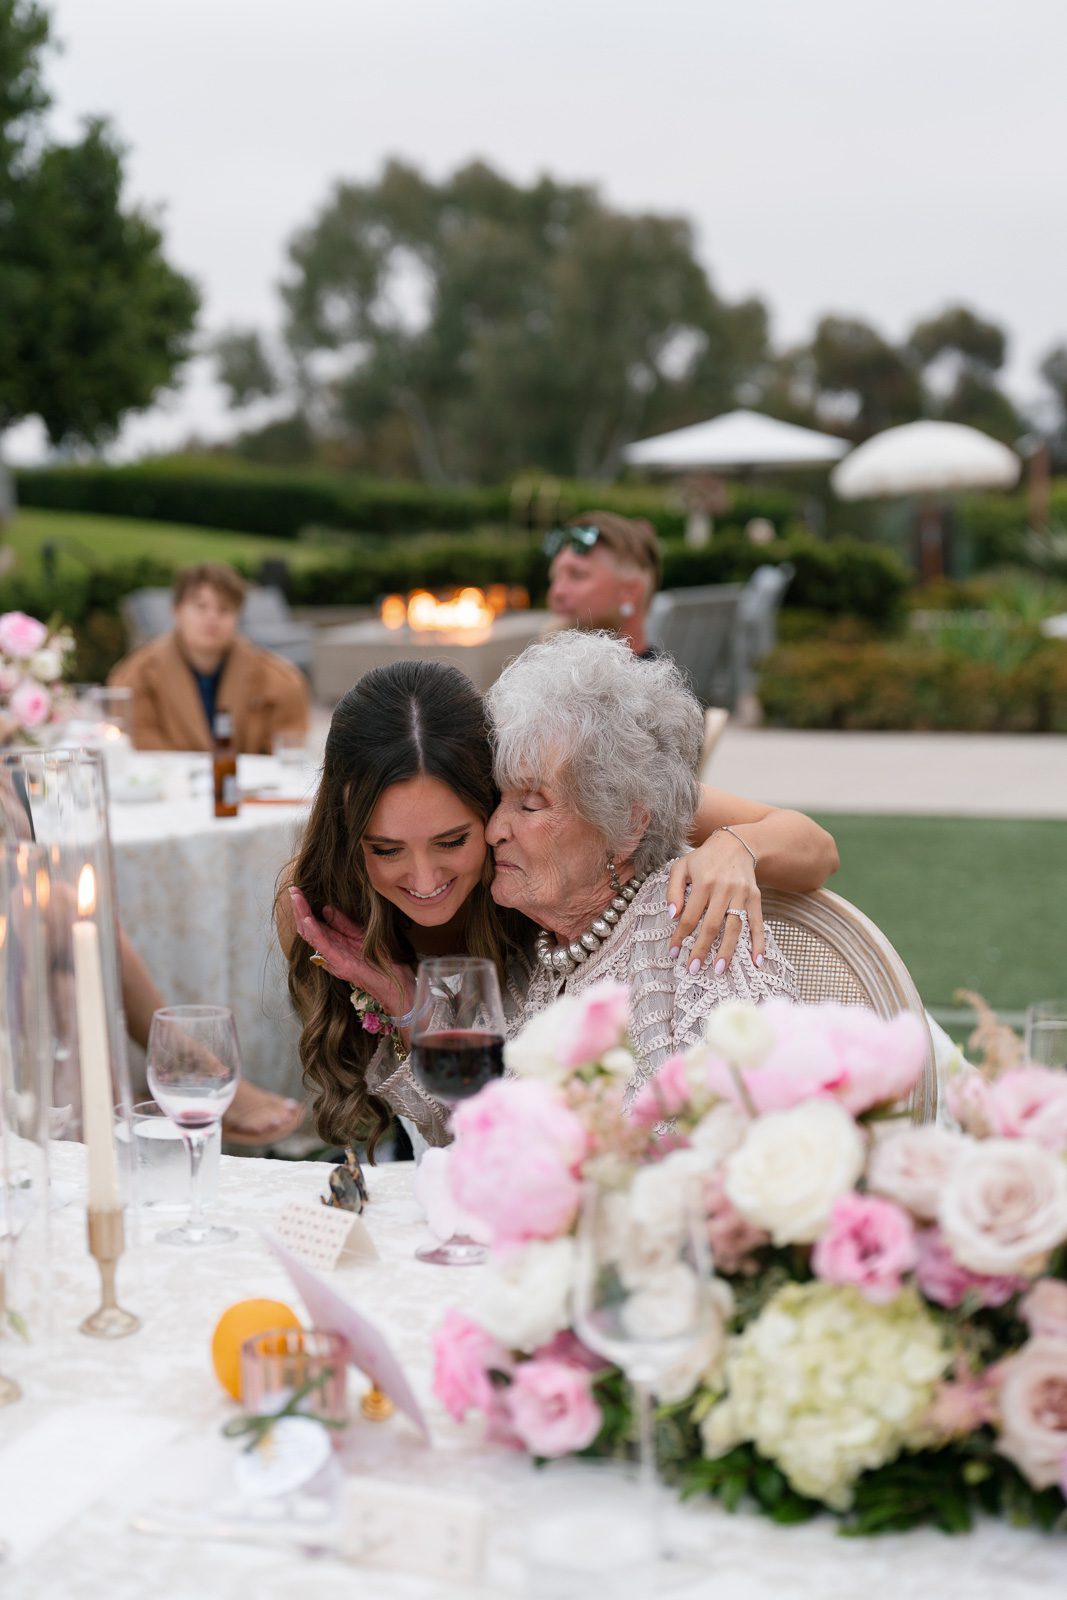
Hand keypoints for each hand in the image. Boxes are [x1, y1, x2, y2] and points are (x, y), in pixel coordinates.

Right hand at [288, 886, 413, 1017]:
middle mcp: (330, 950)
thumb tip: (326, 908)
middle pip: (307, 928)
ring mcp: (333, 957)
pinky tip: (307, 919)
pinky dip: (314, 932)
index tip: (297, 890)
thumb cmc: (381, 959)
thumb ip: (343, 923)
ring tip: (296, 898)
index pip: (313, 923)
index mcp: (334, 942)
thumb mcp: (360, 934)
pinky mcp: (339, 963)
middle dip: (299, 908)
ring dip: (302, 915)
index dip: (304, 907)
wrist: (395, 980)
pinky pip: (323, 945)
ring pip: (311, 935)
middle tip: (292, 890)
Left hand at [665, 832, 764, 973]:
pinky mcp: (755, 897)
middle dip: (702, 949)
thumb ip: (673, 891)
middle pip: (712, 925)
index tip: (673, 953)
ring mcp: (742, 894)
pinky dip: (759, 942)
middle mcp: (724, 889)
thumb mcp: (681, 867)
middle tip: (693, 969)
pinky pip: (757, 922)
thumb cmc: (704, 858)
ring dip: (728, 950)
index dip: (680, 936)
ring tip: (720, 970)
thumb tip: (672, 916)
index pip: (689, 916)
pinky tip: (757, 961)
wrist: (736, 843)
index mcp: (703, 883)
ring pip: (735, 926)